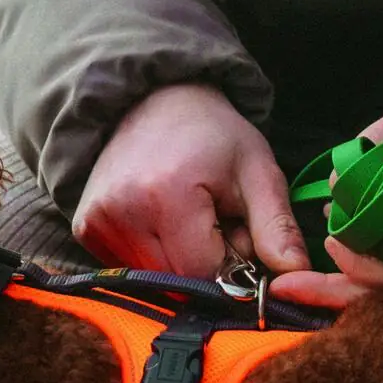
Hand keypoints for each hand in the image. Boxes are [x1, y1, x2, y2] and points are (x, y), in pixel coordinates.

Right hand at [73, 81, 308, 282]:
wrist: (157, 101)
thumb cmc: (215, 137)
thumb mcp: (257, 172)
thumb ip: (277, 228)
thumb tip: (298, 279)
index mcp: (167, 195)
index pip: (206, 272)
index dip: (232, 262)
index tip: (238, 230)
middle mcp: (121, 210)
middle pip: (177, 280)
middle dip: (205, 264)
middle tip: (215, 220)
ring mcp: (96, 220)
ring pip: (153, 279)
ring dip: (179, 262)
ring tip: (189, 219)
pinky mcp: (84, 227)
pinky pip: (129, 267)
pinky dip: (153, 256)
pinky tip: (161, 221)